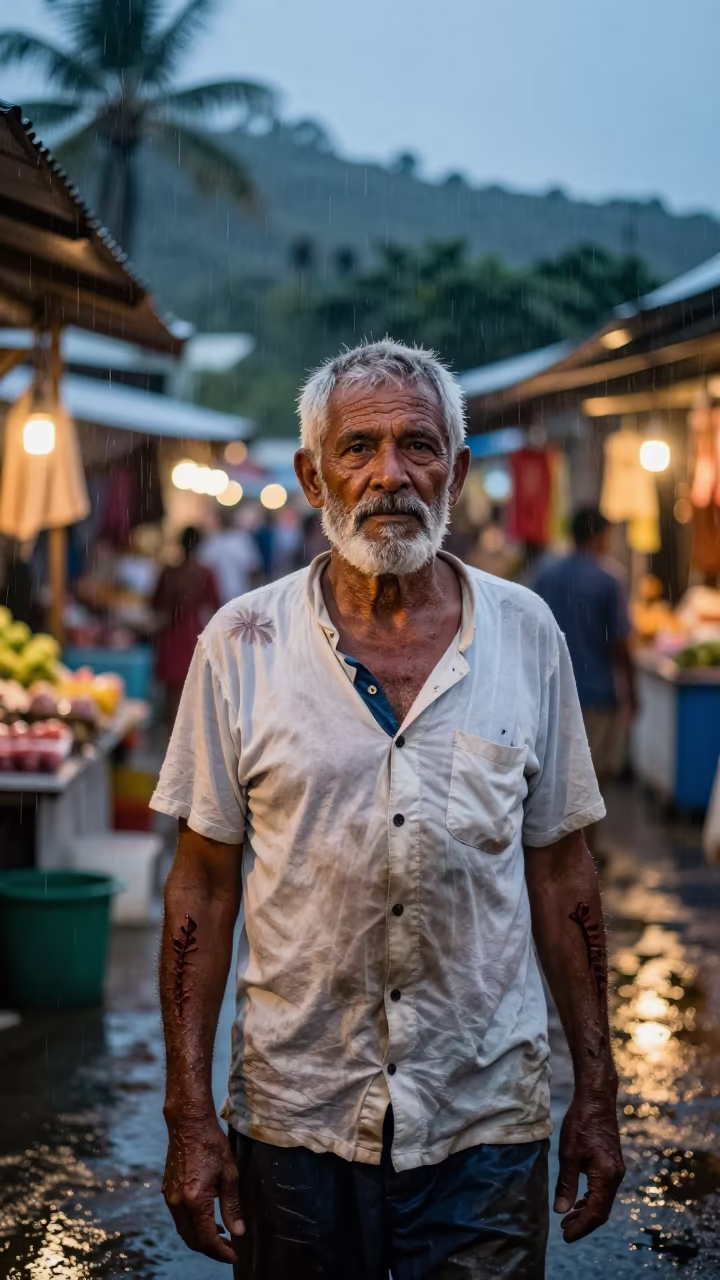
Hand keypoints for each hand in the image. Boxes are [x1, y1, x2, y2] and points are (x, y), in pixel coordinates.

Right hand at [162, 1113, 243, 1263]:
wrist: (187, 1123)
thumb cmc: (211, 1144)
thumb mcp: (229, 1174)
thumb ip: (232, 1206)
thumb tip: (237, 1232)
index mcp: (195, 1200)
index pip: (207, 1239)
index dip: (221, 1252)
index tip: (234, 1256)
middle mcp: (178, 1203)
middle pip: (193, 1240)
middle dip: (211, 1250)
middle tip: (229, 1250)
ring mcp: (170, 1198)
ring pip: (184, 1231)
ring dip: (201, 1238)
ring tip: (221, 1235)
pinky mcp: (167, 1191)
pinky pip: (179, 1219)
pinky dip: (192, 1226)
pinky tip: (207, 1218)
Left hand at [554, 1088, 624, 1241]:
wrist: (597, 1100)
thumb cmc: (581, 1123)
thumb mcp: (568, 1155)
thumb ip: (566, 1185)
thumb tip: (561, 1211)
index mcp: (607, 1177)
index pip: (596, 1213)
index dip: (581, 1228)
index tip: (565, 1236)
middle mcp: (615, 1176)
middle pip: (602, 1211)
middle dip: (583, 1223)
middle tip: (564, 1230)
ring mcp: (616, 1170)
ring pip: (603, 1201)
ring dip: (586, 1212)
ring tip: (567, 1218)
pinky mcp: (612, 1164)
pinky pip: (603, 1190)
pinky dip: (591, 1199)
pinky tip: (578, 1201)